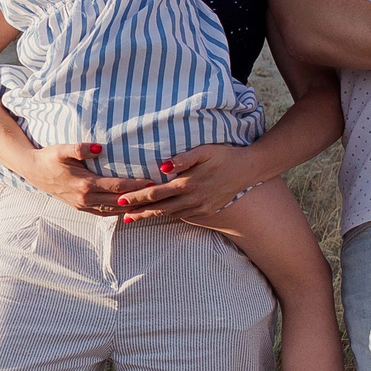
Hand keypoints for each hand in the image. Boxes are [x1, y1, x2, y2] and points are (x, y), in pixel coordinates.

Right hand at [22, 142, 153, 215]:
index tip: (153, 181)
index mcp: (85, 185)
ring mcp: (83, 205)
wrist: (33, 171)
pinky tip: (130, 208)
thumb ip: (80, 148)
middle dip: (139, 199)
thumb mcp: (62, 149)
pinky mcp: (81, 207)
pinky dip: (119, 212)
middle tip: (159, 195)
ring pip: (114, 211)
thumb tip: (98, 148)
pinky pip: (105, 213)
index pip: (117, 187)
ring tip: (150, 204)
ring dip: (131, 208)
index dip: (136, 185)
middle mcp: (86, 199)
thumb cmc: (50, 157)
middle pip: (119, 202)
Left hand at [108, 143, 262, 223]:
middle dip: (139, 211)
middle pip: (159, 208)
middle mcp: (192, 199)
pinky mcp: (207, 211)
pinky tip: (160, 215)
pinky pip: (183, 215)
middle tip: (121, 215)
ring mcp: (200, 207)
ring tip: (134, 218)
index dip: (137, 197)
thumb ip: (183, 159)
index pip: (155, 193)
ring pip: (170, 214)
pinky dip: (168, 216)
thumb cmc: (225, 155)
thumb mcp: (204, 151)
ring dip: (151, 216)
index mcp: (187, 184)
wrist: (249, 169)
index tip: (121, 200)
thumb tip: (163, 167)